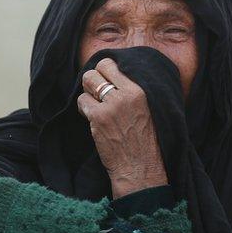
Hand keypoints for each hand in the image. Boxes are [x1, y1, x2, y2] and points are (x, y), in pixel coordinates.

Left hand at [77, 58, 167, 197]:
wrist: (141, 168)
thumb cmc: (146, 142)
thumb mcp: (149, 109)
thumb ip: (135, 92)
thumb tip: (116, 77)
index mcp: (140, 90)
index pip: (111, 64)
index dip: (104, 72)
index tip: (105, 83)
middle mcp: (126, 95)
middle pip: (96, 70)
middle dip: (93, 81)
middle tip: (97, 95)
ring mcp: (111, 106)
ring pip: (86, 84)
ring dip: (88, 95)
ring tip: (96, 108)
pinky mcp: (99, 118)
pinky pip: (82, 102)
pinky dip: (84, 110)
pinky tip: (93, 120)